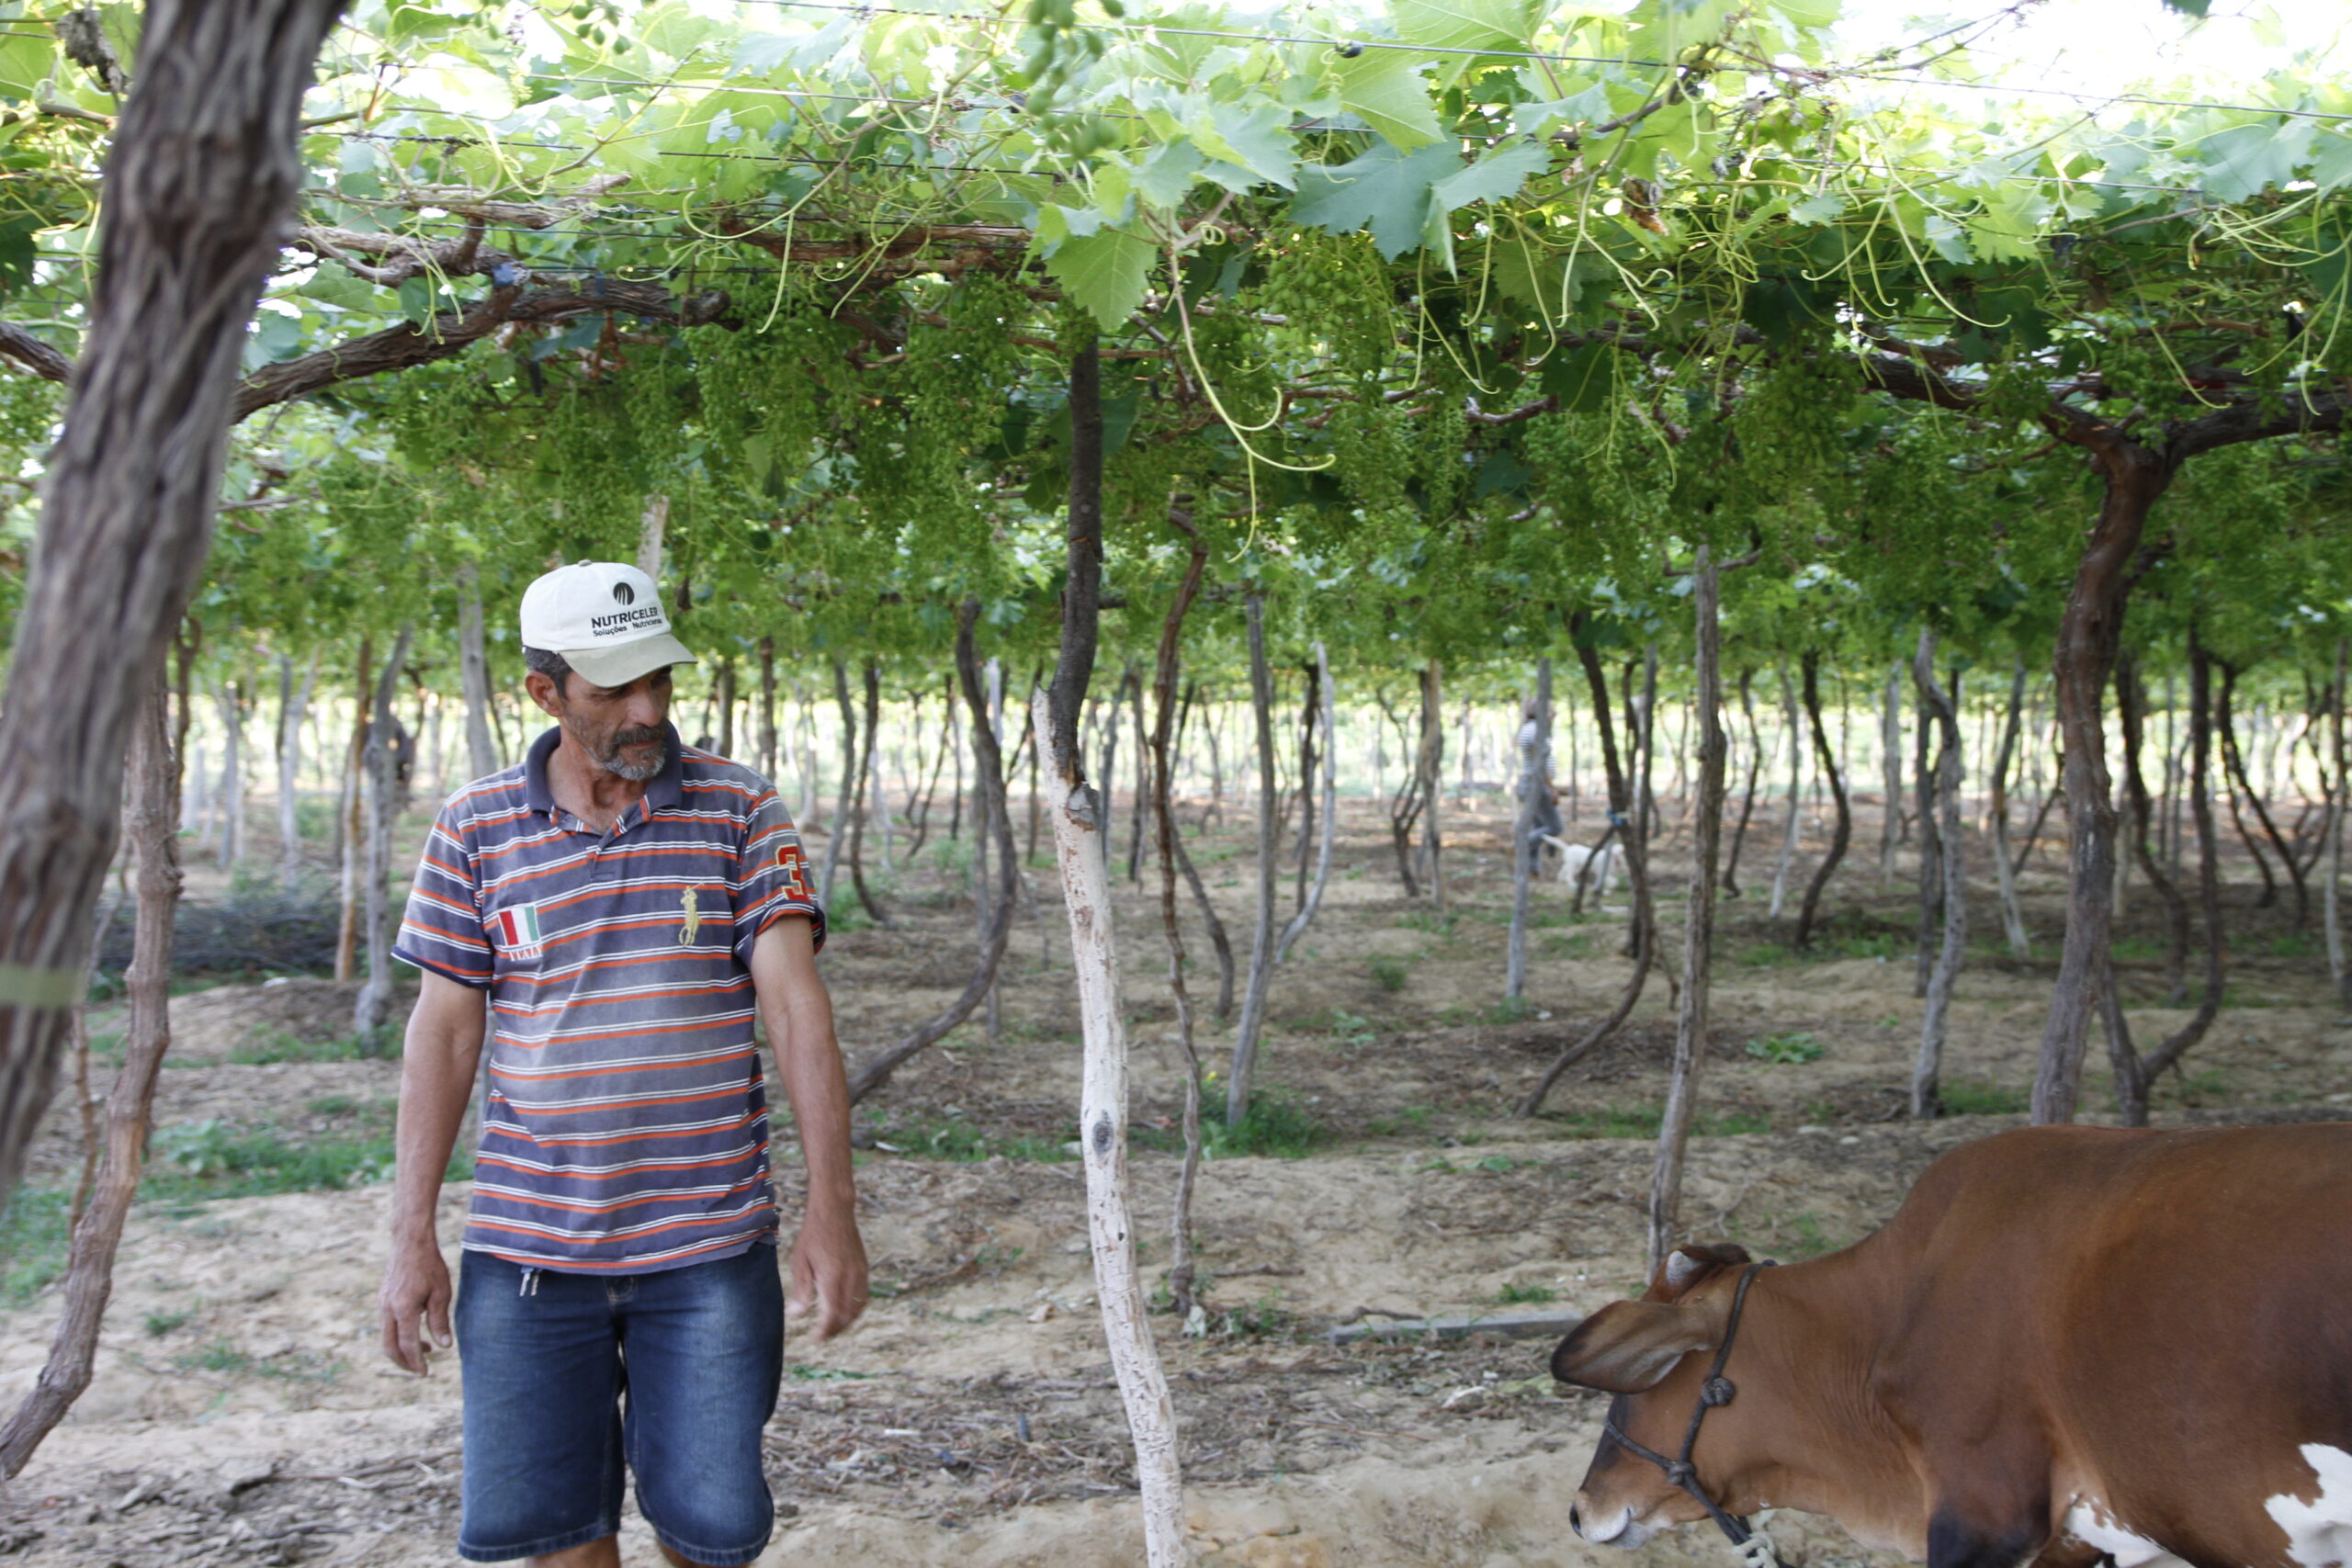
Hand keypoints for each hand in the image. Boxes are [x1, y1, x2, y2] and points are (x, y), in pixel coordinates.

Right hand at [379, 1236, 453, 1374]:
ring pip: (386, 1337)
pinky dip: (398, 1335)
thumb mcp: (441, 1293)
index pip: (408, 1345)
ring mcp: (382, 1304)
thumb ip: (439, 1321)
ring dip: (401, 1349)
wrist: (410, 1242)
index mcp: (403, 1310)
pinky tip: (415, 1331)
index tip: (425, 1374)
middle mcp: (387, 1310)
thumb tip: (444, 1346)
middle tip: (420, 1370)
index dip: (416, 1363)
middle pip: (390, 1348)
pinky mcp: (382, 1299)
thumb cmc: (429, 1265)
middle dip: (404, 1363)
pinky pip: (386, 1325)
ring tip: (424, 1350)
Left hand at [786, 1219, 867, 1342]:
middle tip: (821, 1337)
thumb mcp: (800, 1262)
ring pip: (857, 1308)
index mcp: (832, 1278)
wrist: (834, 1211)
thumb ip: (801, 1290)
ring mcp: (860, 1273)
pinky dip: (855, 1309)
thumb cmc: (813, 1235)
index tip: (815, 1339)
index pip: (831, 1314)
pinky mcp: (864, 1268)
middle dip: (834, 1330)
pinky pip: (864, 1296)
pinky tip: (845, 1311)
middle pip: (846, 1315)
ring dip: (846, 1322)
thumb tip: (797, 1315)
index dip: (824, 1331)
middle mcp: (849, 1278)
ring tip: (832, 1328)